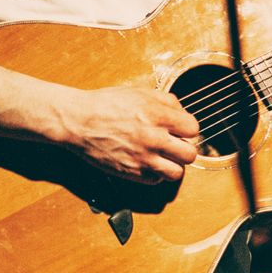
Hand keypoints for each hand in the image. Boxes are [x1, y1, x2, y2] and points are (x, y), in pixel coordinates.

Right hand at [65, 85, 199, 183]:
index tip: (180, 129)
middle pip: (190, 154)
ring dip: (173, 165)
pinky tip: (147, 163)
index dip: (187, 128)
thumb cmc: (105, 105)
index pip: (193, 129)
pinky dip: (154, 173)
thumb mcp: (138, 92)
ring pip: (176, 172)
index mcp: (157, 115)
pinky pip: (155, 180)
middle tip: (175, 145)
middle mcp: (153, 138)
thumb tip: (181, 111)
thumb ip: (165, 100)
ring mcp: (143, 157)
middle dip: (184, 148)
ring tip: (164, 157)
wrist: (78, 121)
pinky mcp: (131, 172)